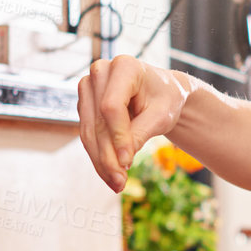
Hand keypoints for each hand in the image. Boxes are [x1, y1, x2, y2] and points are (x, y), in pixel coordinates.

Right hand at [77, 57, 191, 192]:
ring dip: (101, 161)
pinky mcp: (85, 104)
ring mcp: (88, 87)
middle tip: (120, 183)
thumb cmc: (166, 100)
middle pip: (98, 121)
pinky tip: (110, 175)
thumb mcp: (162, 115)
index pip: (112, 107)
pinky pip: (88, 135)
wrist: (161, 94)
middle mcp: (101, 72)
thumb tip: (122, 160)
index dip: (118, 136)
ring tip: (116, 184)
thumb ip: (142, 132)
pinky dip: (98, 157)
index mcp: (125, 66)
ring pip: (89, 131)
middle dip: (108, 156)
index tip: (128, 162)